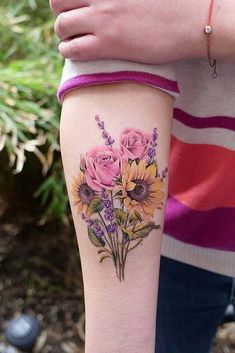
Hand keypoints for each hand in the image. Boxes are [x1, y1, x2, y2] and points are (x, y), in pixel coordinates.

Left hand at [50, 0, 234, 63]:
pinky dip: (69, 51)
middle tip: (72, 23)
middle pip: (58, 1)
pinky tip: (77, 52)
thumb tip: (105, 4)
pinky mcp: (108, 44)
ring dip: (64, 35)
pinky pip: (73, 49)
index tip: (72, 6)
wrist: (190, 22)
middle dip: (61, 13)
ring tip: (74, 40)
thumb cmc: (171, 4)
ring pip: (62, 26)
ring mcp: (103, 20)